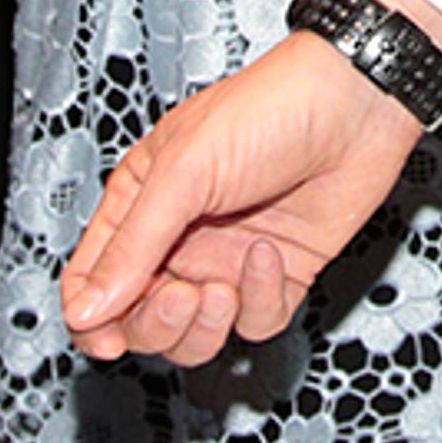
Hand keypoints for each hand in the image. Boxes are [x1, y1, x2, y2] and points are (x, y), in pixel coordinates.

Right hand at [61, 26, 430, 366]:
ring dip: (204, 327)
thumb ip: (133, 246)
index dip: (90, 316)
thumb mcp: (184, 172)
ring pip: (196, 335)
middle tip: (179, 297)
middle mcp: (181, 236)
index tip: (105, 338)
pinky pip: (256, 322)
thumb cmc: (269, 109)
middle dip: (155, 323)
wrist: (357, 103)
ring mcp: (229, 259)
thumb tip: (84, 310)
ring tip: (220, 290)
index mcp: (143, 201)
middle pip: (141, 318)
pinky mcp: (278, 276)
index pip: (94, 277)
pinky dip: (260, 301)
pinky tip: (270, 257)